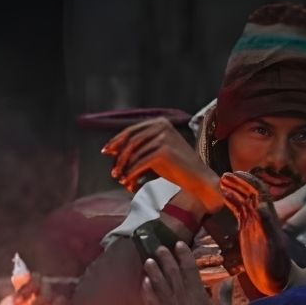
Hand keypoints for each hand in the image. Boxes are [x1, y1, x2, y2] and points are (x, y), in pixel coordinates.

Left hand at [103, 118, 221, 204]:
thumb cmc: (177, 168)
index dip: (117, 141)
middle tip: (113, 171)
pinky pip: (140, 163)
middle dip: (119, 157)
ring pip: (134, 153)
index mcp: (160, 122)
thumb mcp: (157, 152)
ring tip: (119, 179)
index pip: (132, 130)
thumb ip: (139, 148)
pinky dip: (131, 173)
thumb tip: (111, 151)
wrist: (199, 179)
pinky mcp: (164, 151)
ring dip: (124, 168)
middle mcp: (162, 126)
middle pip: (131, 141)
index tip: (106, 152)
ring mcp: (164, 138)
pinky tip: (128, 182)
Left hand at [141, 243, 227, 304]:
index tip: (178, 244)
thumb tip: (228, 280)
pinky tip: (144, 281)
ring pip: (158, 283)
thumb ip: (224, 296)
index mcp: (198, 294)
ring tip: (148, 261)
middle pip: (171, 272)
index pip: (189, 268)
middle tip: (160, 248)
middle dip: (165, 258)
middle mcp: (181, 297)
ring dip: (153, 271)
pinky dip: (147, 289)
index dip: (183, 254)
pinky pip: (150, 300)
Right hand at [221, 172, 288, 295]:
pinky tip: (223, 198)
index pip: (259, 192)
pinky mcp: (249, 231)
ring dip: (235, 190)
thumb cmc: (276, 267)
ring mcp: (255, 224)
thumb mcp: (272, 248)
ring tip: (221, 182)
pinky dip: (232, 202)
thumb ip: (267, 226)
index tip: (235, 174)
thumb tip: (261, 205)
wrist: (277, 282)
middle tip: (223, 176)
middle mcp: (262, 217)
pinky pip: (240, 212)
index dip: (248, 181)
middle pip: (251, 193)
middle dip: (239, 182)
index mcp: (268, 218)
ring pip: (245, 200)